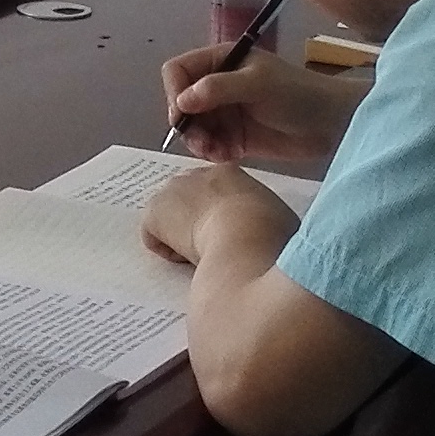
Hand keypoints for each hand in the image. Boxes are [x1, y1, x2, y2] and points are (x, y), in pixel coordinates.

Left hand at [140, 163, 302, 267]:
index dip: (221, 217)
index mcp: (231, 174)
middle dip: (196, 223)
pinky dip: (167, 251)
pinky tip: (187, 261)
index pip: (217, 192)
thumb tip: (273, 241)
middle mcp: (198, 174)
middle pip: (189, 199)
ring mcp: (173, 191)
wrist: (247, 237)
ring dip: (181, 236)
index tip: (229, 237)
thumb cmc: (272, 234)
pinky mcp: (154, 211)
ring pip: (170, 217)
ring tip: (201, 259)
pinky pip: (154, 236)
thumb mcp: (280, 223)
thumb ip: (269, 223)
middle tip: (212, 251)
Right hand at [158, 42, 363, 170]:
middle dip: (186, 123)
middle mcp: (217, 85)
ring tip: (216, 151)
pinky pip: (210, 146)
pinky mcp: (235, 137)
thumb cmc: (298, 94)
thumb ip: (219, 88)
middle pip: (180, 103)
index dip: (174, 92)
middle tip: (201, 141)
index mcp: (221, 61)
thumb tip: (183, 101)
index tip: (182, 115)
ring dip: (198, 141)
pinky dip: (213, 153)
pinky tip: (229, 155)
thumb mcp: (258, 84)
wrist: (332, 124)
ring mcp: (226, 112)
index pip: (178, 71)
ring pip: (193, 128)